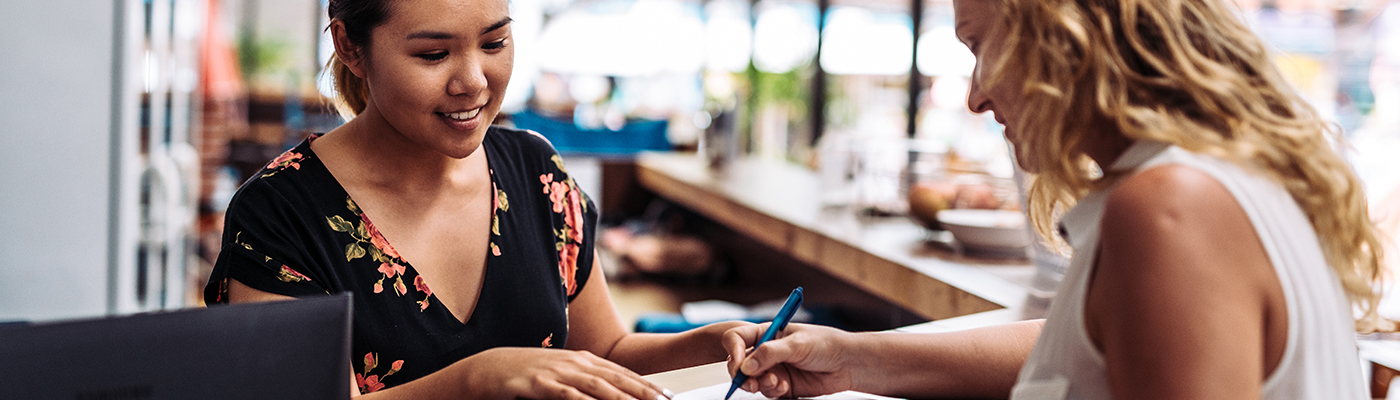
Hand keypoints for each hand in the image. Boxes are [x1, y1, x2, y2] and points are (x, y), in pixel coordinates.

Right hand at [463, 347, 670, 399]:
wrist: (488, 369)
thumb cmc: (528, 375)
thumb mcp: (561, 375)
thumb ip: (586, 383)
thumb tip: (610, 393)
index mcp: (583, 360)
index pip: (622, 373)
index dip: (647, 385)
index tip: (669, 397)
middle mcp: (575, 363)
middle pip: (617, 379)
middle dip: (644, 392)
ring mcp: (558, 372)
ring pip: (597, 386)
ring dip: (622, 397)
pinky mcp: (539, 384)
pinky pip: (567, 395)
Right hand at [722, 323, 857, 397]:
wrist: (847, 364)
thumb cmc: (826, 344)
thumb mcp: (796, 344)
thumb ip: (770, 354)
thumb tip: (746, 366)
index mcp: (768, 333)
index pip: (739, 339)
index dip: (735, 350)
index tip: (740, 363)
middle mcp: (767, 351)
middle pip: (741, 363)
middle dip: (744, 374)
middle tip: (751, 382)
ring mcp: (774, 368)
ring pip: (753, 380)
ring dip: (761, 384)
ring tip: (777, 382)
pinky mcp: (783, 384)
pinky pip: (767, 391)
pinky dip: (773, 391)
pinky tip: (785, 387)